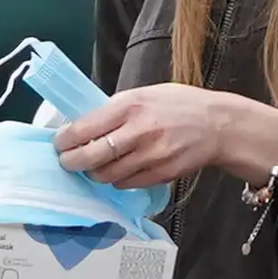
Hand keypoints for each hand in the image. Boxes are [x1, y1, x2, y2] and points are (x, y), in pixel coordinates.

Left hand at [52, 85, 277, 190]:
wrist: (218, 124)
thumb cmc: (178, 105)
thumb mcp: (144, 94)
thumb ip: (114, 109)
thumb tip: (81, 125)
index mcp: (131, 105)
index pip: (84, 128)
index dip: (64, 140)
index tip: (59, 143)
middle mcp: (140, 131)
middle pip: (90, 156)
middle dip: (71, 162)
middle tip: (67, 162)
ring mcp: (152, 155)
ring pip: (106, 175)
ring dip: (94, 173)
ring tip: (95, 165)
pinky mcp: (161, 174)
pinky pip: (126, 184)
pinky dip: (117, 180)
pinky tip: (120, 169)